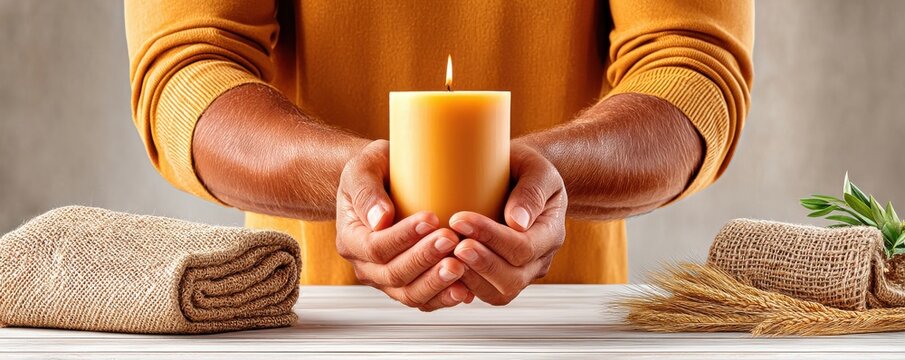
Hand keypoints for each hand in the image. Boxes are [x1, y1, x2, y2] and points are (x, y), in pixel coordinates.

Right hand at [336, 140, 474, 310]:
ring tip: (460, 267)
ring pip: (410, 293)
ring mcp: (387, 279)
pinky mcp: (408, 284)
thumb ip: (367, 192)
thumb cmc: (374, 171)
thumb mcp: (363, 169)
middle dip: (425, 259)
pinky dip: (444, 297)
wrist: (383, 182)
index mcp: (351, 239)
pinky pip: (425, 299)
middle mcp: (366, 266)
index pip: (375, 247)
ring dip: (436, 283)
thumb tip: (381, 219)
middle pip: (394, 274)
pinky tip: (465, 289)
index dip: (404, 237)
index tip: (431, 219)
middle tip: (451, 239)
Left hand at [450, 143, 566, 304]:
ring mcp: (521, 272)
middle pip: (513, 278)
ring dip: (470, 279)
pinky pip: (486, 293)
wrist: (521, 176)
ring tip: (446, 259)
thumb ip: (532, 191)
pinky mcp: (500, 277)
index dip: (491, 237)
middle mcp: (539, 259)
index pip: (524, 247)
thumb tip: (517, 221)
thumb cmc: (526, 167)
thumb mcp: (537, 168)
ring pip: (499, 293)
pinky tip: (444, 269)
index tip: (459, 218)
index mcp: (551, 232)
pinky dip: (465, 286)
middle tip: (453, 245)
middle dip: (481, 263)